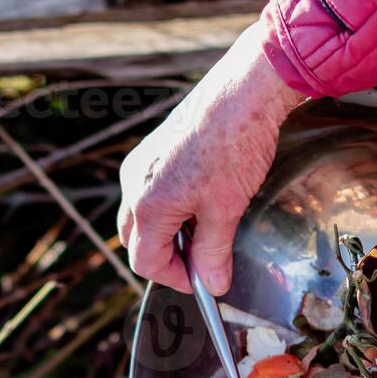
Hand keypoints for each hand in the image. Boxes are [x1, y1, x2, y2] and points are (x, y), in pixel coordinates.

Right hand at [118, 19, 304, 294]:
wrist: (243, 92)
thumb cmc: (234, 146)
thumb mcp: (227, 209)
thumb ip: (214, 253)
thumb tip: (213, 285)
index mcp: (147, 206)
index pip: (146, 262)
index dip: (176, 278)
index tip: (204, 280)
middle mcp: (134, 186)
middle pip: (137, 241)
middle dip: (168, 257)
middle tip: (204, 259)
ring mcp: (139, 166)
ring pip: (142, 217)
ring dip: (169, 232)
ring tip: (207, 225)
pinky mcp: (150, 151)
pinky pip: (148, 192)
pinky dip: (169, 207)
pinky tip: (200, 198)